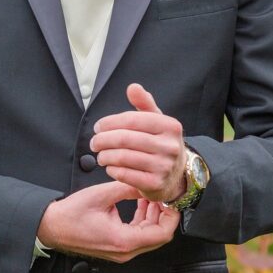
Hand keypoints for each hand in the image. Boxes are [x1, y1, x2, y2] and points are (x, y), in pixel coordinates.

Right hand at [37, 181, 179, 262]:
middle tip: (162, 194)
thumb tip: (146, 182)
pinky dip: (143, 220)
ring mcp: (121, 251)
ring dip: (153, 216)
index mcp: (124, 241)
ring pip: (149, 236)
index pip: (162, 234)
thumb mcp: (102, 195)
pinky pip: (138, 235)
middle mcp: (125, 251)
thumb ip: (127, 188)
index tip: (171, 200)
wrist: (51, 227)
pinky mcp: (116, 247)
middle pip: (158, 236)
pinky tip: (139, 203)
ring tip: (150, 195)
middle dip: (163, 214)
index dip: (172, 217)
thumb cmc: (71, 214)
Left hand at [90, 83, 186, 203]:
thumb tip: (133, 87)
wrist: (177, 175)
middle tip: (94, 142)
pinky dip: (112, 170)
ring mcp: (164, 166)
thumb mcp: (157, 121)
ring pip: (122, 157)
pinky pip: (124, 175)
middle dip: (103, 140)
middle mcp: (170, 146)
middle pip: (124, 139)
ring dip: (105, 156)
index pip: (131, 119)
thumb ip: (144, 103)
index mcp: (170, 126)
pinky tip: (110, 167)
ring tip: (101, 155)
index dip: (109, 122)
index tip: (98, 127)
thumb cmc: (161, 143)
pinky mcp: (155, 184)